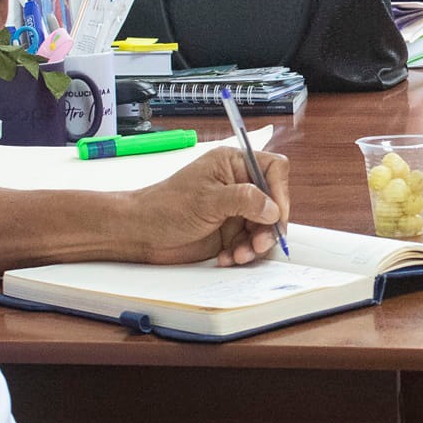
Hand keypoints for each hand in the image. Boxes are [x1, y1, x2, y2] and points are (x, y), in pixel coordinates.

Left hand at [127, 146, 290, 265]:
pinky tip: (227, 257)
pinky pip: (250, 243)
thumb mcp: (208, 200)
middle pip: (274, 203)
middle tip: (259, 243)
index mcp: (233, 164)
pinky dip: (243, 253)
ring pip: (264, 227)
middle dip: (269, 226)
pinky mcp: (230, 232)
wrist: (141, 233)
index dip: (280, 192)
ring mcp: (235, 210)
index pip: (273, 170)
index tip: (275, 215)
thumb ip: (244, 200)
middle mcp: (238, 185)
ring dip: (256, 244)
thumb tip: (273, 208)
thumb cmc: (165, 206)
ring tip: (240, 254)